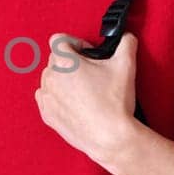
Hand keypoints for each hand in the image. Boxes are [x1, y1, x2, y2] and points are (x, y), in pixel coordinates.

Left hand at [35, 32, 148, 174]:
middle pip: (55, 59)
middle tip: (91, 73)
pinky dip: (57, 96)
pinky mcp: (47, 114)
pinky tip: (75, 102)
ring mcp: (46, 97)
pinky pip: (46, 97)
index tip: (88, 54)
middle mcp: (50, 77)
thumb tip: (127, 38)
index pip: (59, 40)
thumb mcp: (125, 66)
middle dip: (72, 62)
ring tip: (84, 89)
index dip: (76, 43)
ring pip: (50, 78)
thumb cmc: (114, 102)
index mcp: (64, 62)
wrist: (110, 136)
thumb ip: (126, 44)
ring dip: (63, 79)